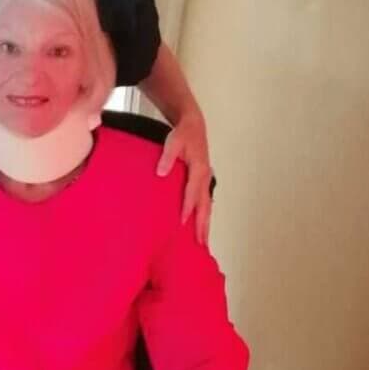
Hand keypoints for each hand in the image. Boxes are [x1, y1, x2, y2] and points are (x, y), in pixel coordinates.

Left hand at [156, 111, 212, 243]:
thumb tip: (161, 173)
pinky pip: (204, 201)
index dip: (187, 209)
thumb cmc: (183, 133)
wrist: (194, 124)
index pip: (192, 193)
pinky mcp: (202, 181)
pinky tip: (199, 225)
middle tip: (201, 244)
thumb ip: (167, 157)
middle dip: (203, 225)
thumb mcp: (173, 141)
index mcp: (198, 169)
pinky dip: (204, 214)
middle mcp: (204, 177)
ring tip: (203, 242)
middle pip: (205, 205)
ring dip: (206, 224)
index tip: (182, 224)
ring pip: (207, 206)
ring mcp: (205, 180)